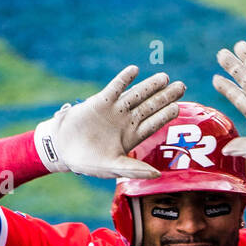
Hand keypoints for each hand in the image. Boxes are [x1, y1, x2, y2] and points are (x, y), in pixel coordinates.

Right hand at [36, 65, 184, 178]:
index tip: (177, 108)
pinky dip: (124, 79)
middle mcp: (126, 121)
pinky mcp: (100, 101)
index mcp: (132, 137)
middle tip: (181, 87)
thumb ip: (134, 169)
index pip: (153, 124)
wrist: (64, 149)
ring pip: (136, 95)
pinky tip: (135, 70)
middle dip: (165, 97)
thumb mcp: (113, 168)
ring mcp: (115, 110)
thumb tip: (157, 174)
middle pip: (150, 106)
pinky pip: (115, 88)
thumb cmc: (90, 162)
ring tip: (164, 77)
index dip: (164, 116)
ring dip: (150, 86)